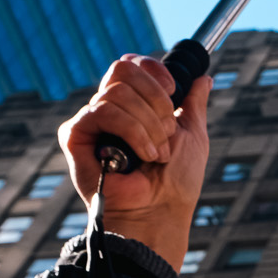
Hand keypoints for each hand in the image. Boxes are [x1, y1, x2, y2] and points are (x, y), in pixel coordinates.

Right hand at [57, 55, 210, 270]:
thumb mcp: (193, 134)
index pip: (130, 66)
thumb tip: (202, 78)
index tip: (173, 91)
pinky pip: (102, 112)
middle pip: (121, 69)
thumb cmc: (177, 182)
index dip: (153, 71)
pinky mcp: (75, 135)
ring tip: (157, 153)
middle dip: (155, 99)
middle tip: (167, 131)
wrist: (162, 211)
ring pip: (117, 93)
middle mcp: (108, 110)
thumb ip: (194, 103)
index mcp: (132, 106)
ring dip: (148, 124)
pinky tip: (142, 156)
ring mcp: (91, 122)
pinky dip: (132, 132)